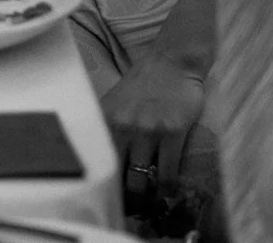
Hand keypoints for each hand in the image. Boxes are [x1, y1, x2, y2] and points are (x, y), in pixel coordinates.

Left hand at [103, 53, 205, 197]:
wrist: (172, 63)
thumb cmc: (143, 85)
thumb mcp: (116, 103)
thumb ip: (110, 130)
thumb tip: (105, 163)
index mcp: (106, 119)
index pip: (100, 162)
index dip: (105, 186)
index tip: (111, 201)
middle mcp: (122, 126)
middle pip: (119, 177)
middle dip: (126, 199)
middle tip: (134, 209)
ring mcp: (147, 129)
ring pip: (142, 180)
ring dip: (147, 199)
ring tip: (151, 206)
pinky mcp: (172, 132)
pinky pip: (168, 172)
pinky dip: (169, 188)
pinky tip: (170, 192)